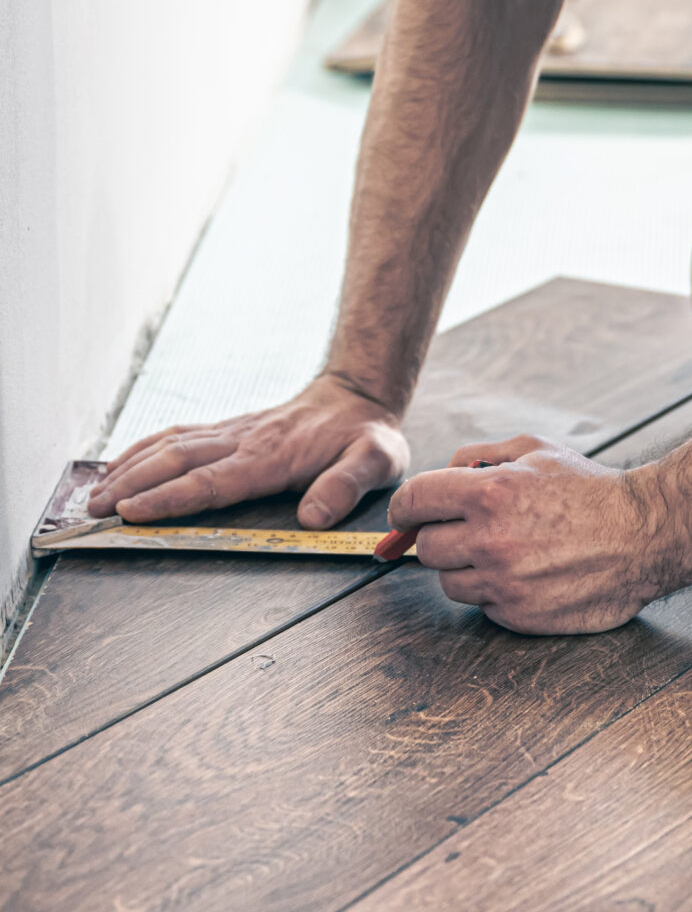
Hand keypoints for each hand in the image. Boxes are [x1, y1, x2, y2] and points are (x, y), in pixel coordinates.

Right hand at [87, 375, 408, 526]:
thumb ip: (347, 485)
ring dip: (130, 467)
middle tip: (94, 511)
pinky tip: (120, 464)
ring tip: (94, 492)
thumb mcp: (377, 460)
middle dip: (132, 485)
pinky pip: (179, 435)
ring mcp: (233, 431)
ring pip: (171, 444)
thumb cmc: (366, 436)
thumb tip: (313, 516)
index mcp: (273, 456)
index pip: (212, 481)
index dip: (170, 497)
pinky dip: (144, 448)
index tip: (132, 511)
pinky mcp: (229, 429)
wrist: (359, 394)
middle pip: (177, 460)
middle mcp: (244, 441)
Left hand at [387, 436, 664, 634]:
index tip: (409, 515)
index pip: (412, 503)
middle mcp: (490, 540)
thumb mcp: (535, 449)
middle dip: (442, 535)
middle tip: (471, 529)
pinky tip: (527, 572)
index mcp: (488, 493)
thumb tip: (441, 473)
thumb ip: (479, 456)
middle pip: (427, 547)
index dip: (405, 509)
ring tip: (506, 551)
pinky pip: (483, 606)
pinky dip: (496, 591)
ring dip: (467, 567)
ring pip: (450, 582)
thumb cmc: (590, 489)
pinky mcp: (519, 615)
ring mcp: (503, 582)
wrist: (644, 534)